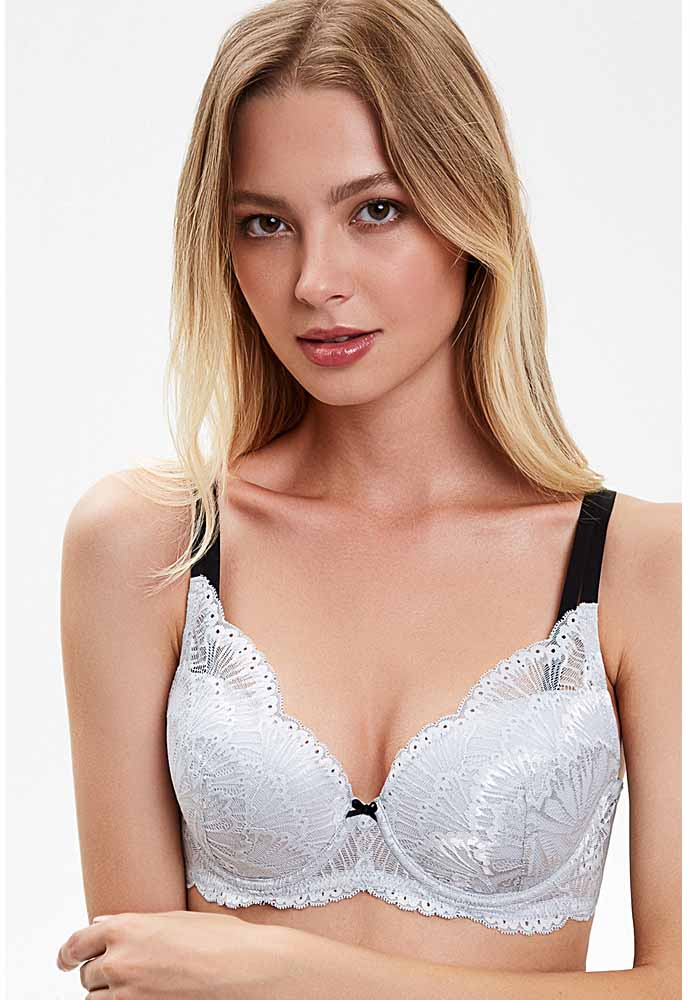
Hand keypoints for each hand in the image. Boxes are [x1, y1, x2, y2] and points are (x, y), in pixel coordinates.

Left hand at [55, 909, 290, 998]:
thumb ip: (132, 924)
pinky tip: (141, 996)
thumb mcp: (173, 920)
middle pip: (86, 975)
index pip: (77, 943)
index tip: (66, 959)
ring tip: (135, 988)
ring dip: (108, 996)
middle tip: (120, 972)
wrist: (247, 970)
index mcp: (126, 929)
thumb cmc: (220, 941)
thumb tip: (102, 926)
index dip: (67, 953)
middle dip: (98, 974)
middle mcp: (119, 961)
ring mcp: (128, 995)